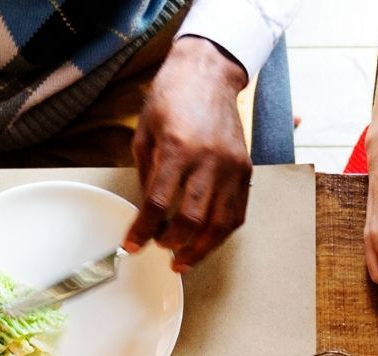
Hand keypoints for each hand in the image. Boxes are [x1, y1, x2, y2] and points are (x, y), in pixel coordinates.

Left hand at [124, 37, 251, 271]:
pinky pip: (237, 212)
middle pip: (192, 219)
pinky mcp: (245, 169)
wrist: (209, 73)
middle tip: (160, 247)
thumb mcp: (146, 132)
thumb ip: (147, 173)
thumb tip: (149, 210)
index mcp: (177, 148)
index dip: (143, 230)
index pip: (159, 204)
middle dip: (173, 243)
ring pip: (219, 224)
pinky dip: (221, 233)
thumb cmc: (174, 96)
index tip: (132, 244)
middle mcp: (208, 159)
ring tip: (183, 259)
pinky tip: (207, 241)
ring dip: (200, 248)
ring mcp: (231, 166)